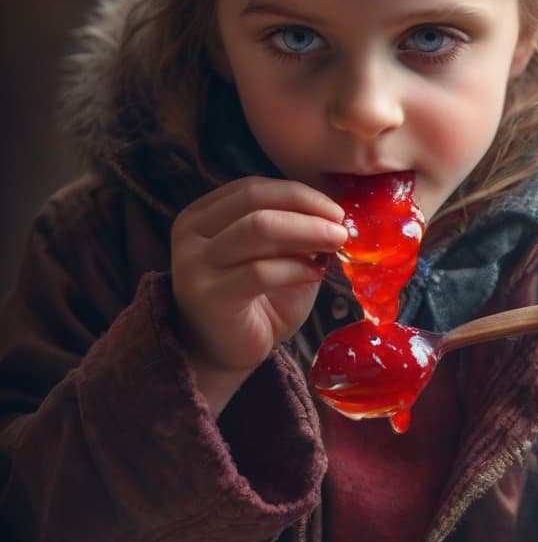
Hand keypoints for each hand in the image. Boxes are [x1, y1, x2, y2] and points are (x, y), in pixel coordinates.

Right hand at [172, 178, 346, 403]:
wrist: (225, 353)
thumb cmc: (255, 301)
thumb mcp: (274, 256)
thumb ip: (292, 232)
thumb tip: (334, 214)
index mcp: (202, 215)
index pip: (253, 188)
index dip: (298, 194)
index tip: (336, 210)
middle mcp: (191, 234)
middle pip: (255, 202)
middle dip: (306, 210)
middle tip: (342, 227)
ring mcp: (194, 264)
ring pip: (258, 230)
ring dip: (307, 233)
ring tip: (336, 244)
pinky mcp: (209, 296)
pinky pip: (260, 271)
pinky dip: (296, 268)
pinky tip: (317, 274)